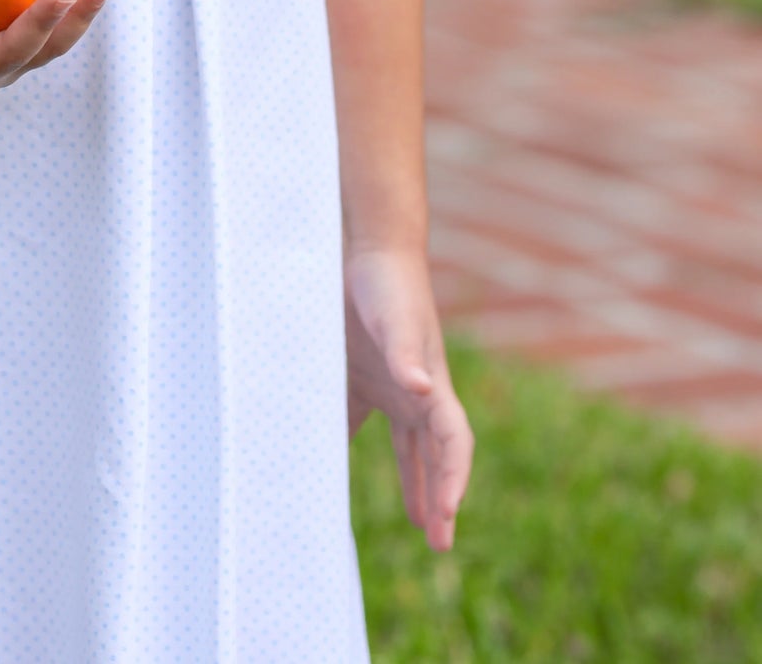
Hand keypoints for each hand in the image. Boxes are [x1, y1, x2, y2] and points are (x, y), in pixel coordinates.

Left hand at [344, 245, 473, 550]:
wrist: (371, 250)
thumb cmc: (389, 285)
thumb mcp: (397, 320)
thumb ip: (407, 354)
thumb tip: (422, 390)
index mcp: (433, 386)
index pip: (454, 444)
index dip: (452, 479)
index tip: (446, 515)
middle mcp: (418, 393)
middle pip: (437, 456)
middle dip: (441, 499)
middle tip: (441, 543)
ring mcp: (393, 387)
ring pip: (410, 448)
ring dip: (415, 484)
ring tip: (420, 526)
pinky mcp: (365, 377)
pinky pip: (364, 422)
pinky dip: (358, 447)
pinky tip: (340, 471)